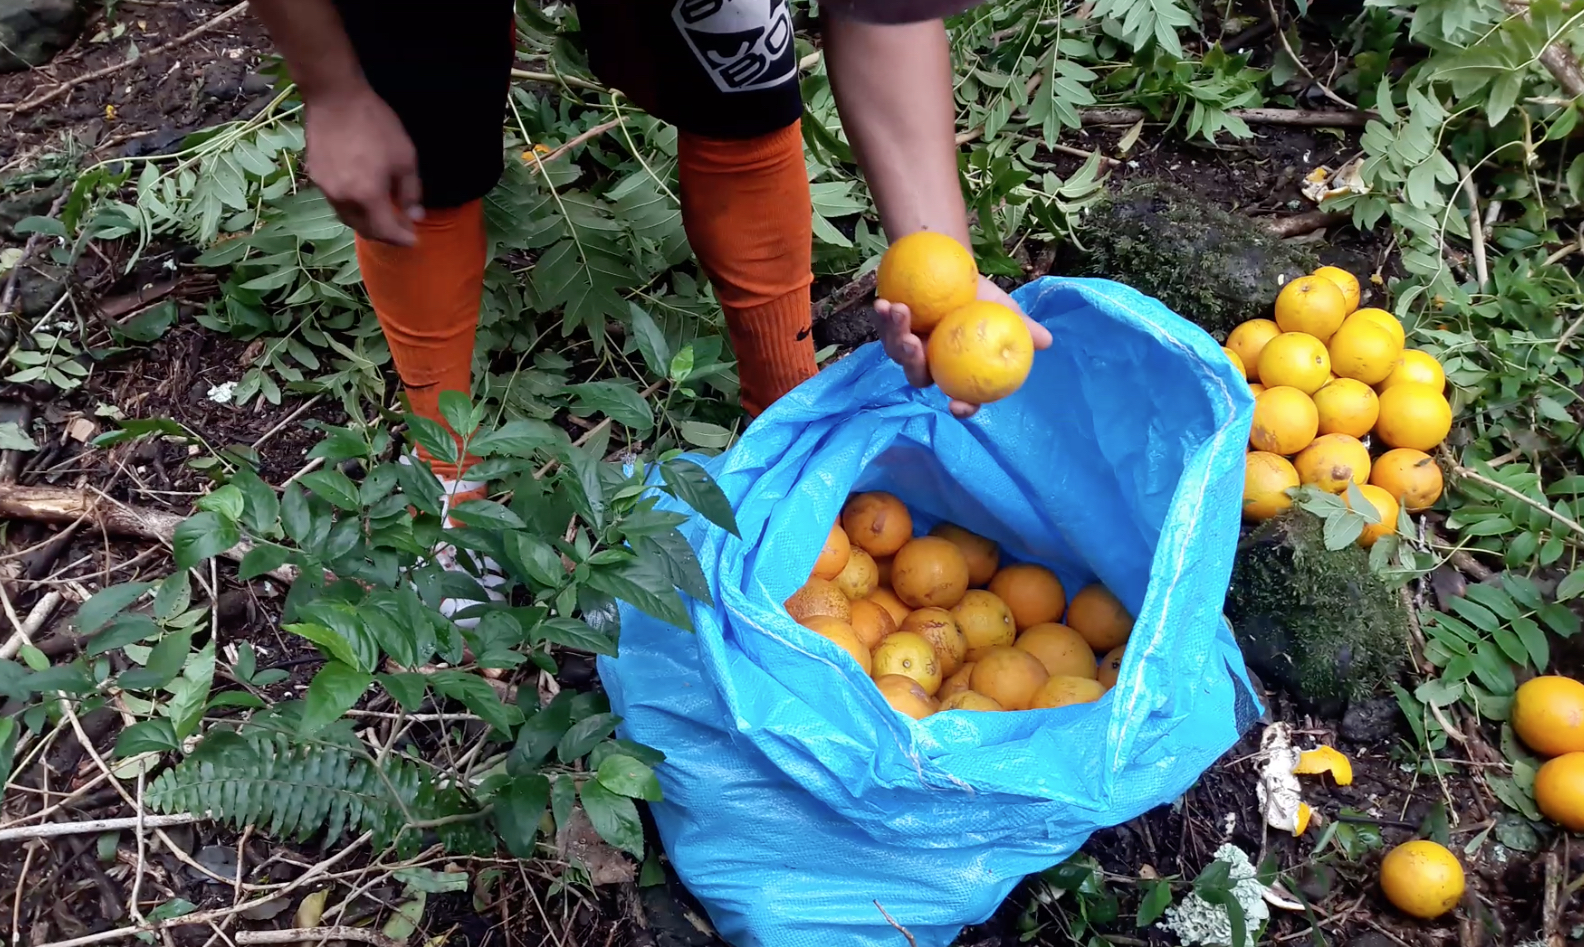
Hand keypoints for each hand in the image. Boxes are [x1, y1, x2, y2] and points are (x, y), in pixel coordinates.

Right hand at [304, 85, 422, 245]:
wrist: (334, 97)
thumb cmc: (375, 124)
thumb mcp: (405, 158)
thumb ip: (411, 192)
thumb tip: (414, 216)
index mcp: (367, 197)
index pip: (386, 231)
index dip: (402, 238)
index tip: (414, 240)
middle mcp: (342, 199)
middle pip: (364, 229)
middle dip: (385, 235)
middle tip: (401, 231)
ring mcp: (325, 188)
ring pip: (348, 218)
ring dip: (367, 223)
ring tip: (383, 217)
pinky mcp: (315, 176)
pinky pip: (336, 202)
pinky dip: (353, 208)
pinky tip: (363, 199)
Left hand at [874, 274, 1052, 418]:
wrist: (954, 267)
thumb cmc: (981, 297)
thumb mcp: (1004, 311)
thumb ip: (1022, 328)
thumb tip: (1047, 341)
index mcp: (957, 371)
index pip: (961, 398)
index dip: (960, 407)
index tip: (957, 404)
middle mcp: (929, 364)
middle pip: (918, 376)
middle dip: (914, 365)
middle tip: (916, 347)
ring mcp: (906, 348)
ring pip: (897, 351)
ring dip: (896, 335)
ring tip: (900, 312)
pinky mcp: (889, 328)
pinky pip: (883, 327)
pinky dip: (884, 316)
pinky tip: (885, 303)